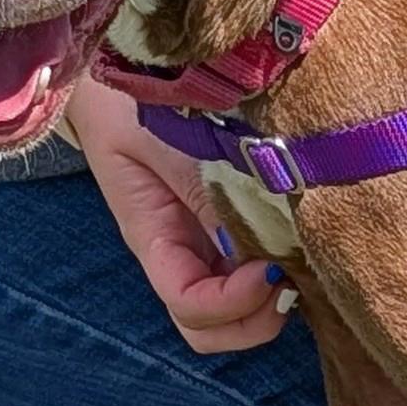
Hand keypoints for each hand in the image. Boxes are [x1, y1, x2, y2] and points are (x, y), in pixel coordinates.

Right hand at [66, 74, 289, 352]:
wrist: (112, 79)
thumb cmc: (125, 104)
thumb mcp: (159, 138)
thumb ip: (199, 185)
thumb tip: (251, 240)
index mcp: (153, 235)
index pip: (189, 304)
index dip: (231, 303)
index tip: (268, 269)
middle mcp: (177, 250)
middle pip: (209, 327)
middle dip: (254, 319)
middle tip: (289, 275)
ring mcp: (199, 239)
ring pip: (230, 309)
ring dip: (267, 301)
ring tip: (294, 259)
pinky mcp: (220, 218)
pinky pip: (245, 264)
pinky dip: (274, 266)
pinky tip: (293, 234)